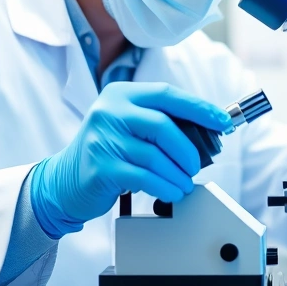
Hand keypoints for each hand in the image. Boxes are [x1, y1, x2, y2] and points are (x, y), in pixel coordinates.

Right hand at [29, 82, 232, 237]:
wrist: (64, 180)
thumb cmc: (106, 152)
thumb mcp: (128, 126)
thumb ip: (160, 122)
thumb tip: (207, 129)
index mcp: (121, 94)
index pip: (167, 94)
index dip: (199, 108)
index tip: (222, 122)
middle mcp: (109, 112)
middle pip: (163, 125)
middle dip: (188, 149)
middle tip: (196, 164)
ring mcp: (103, 139)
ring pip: (156, 156)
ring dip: (178, 174)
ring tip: (183, 183)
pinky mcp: (101, 167)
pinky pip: (145, 177)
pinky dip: (165, 186)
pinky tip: (170, 191)